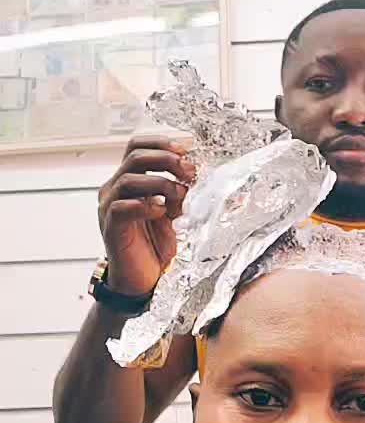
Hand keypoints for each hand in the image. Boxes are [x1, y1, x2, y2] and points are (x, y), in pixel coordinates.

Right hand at [98, 134, 194, 295]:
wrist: (143, 280)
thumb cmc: (155, 246)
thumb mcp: (174, 211)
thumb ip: (179, 190)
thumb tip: (196, 171)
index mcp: (128, 180)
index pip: (137, 145)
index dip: (162, 142)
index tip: (187, 148)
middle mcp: (114, 189)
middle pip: (134, 156)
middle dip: (166, 158)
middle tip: (189, 170)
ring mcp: (109, 207)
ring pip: (128, 179)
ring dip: (160, 182)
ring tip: (179, 194)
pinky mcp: (110, 227)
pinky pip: (122, 207)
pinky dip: (145, 205)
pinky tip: (162, 210)